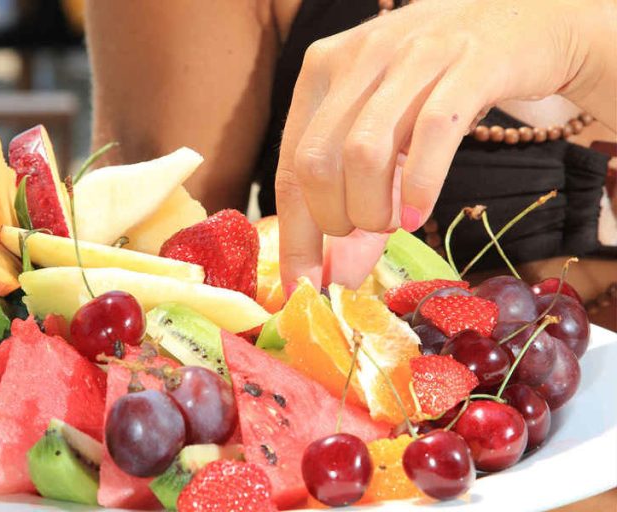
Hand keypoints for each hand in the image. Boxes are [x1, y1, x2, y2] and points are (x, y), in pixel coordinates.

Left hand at [276, 0, 612, 290]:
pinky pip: (433, 134)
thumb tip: (335, 272)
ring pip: (364, 153)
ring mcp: (413, 56)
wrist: (522, 20)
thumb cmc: (437, 82)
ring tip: (394, 224)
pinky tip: (420, 216)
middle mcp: (359, 57)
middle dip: (333, 221)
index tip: (304, 286)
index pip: (290, 165)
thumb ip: (356, 192)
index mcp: (322, 70)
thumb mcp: (385, 129)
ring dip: (373, 211)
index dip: (296, 234)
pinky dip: (421, 187)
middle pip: (316, 163)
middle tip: (364, 234)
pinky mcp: (470, 64)